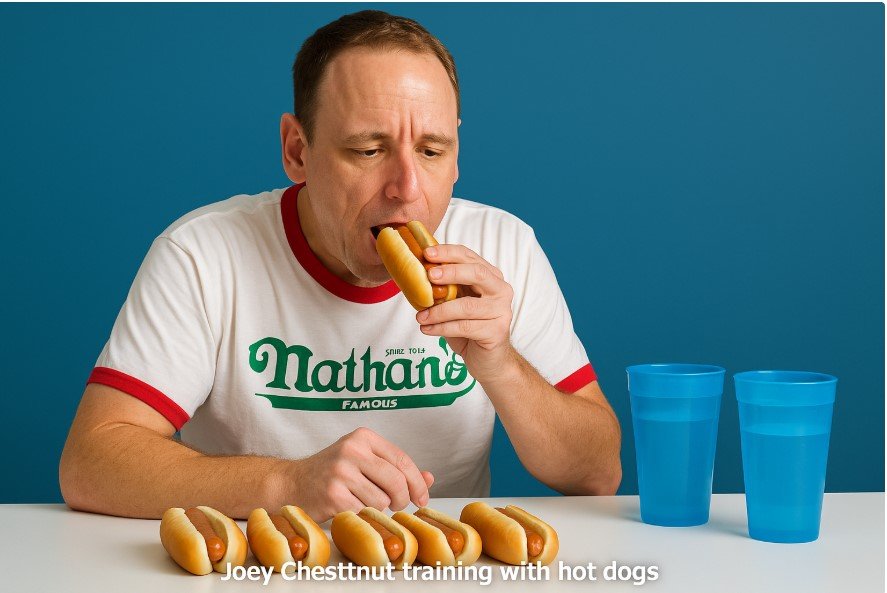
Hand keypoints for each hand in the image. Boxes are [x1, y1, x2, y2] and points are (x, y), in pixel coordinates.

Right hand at [288, 427, 433, 522]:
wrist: (291, 483)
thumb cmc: (332, 472)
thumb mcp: (364, 461)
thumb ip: (395, 468)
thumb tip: (429, 478)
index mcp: (363, 437)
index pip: (402, 459)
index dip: (417, 482)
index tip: (422, 497)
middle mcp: (352, 450)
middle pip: (396, 481)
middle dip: (402, 499)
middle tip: (396, 505)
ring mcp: (341, 472)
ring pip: (381, 500)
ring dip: (377, 508)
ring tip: (361, 500)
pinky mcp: (332, 494)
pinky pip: (363, 512)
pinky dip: (360, 514)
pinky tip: (347, 506)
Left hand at [416, 244, 515, 382]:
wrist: (489, 360)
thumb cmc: (469, 327)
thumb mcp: (456, 303)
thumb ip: (445, 288)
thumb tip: (414, 274)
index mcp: (491, 277)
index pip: (470, 257)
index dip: (449, 253)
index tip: (427, 253)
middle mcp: (500, 290)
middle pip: (476, 274)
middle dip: (450, 272)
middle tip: (429, 276)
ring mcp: (501, 311)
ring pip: (466, 306)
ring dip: (439, 311)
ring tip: (420, 316)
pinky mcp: (496, 332)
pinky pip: (464, 327)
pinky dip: (442, 328)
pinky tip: (427, 329)